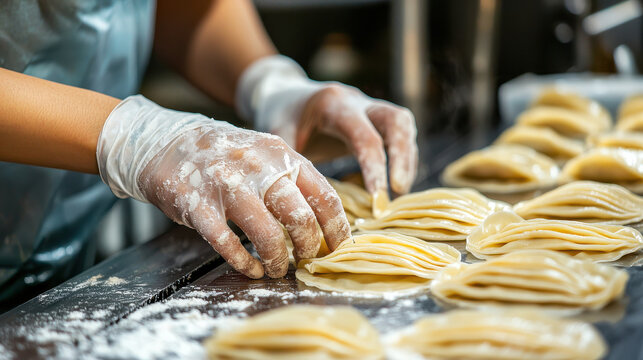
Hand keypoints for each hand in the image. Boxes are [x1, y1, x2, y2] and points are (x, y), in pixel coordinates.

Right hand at [97, 96, 350, 277]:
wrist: (167, 141)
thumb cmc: (226, 155)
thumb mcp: (266, 153)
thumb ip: (293, 177)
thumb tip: (325, 218)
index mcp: (281, 155)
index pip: (323, 195)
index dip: (336, 228)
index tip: (337, 248)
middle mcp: (258, 167)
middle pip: (299, 217)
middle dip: (308, 247)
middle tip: (306, 258)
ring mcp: (227, 185)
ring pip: (267, 234)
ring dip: (277, 259)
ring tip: (277, 268)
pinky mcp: (198, 205)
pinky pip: (227, 244)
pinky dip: (244, 263)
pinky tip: (252, 268)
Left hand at [237, 55, 418, 195]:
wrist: (284, 93)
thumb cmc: (281, 114)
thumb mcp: (277, 132)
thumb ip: (289, 159)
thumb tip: (299, 198)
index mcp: (333, 104)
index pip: (365, 137)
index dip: (376, 170)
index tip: (378, 199)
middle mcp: (357, 101)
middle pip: (397, 121)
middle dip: (403, 158)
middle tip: (399, 192)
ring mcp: (369, 108)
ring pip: (403, 126)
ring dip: (406, 159)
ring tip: (400, 192)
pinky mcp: (374, 119)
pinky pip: (398, 135)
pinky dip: (401, 158)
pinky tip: (394, 183)